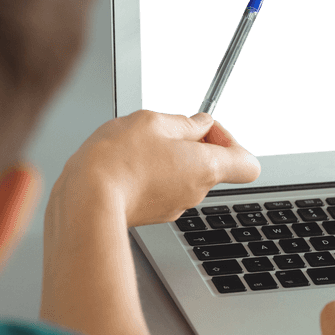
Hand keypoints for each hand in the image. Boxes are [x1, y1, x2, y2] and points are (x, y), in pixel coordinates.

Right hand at [55, 110, 259, 225]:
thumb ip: (184, 122)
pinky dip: (153, 173)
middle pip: (213, 166)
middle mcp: (197, 191)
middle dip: (194, 144)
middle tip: (166, 132)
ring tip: (140, 146)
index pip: (248, 164)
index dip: (230, 141)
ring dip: (170, 157)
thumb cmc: (117, 161)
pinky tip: (130, 163)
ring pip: (185, 175)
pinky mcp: (154, 213)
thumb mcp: (152, 122)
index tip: (205, 130)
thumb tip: (200, 124)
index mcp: (206, 167)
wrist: (86, 202)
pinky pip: (164, 187)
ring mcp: (175, 206)